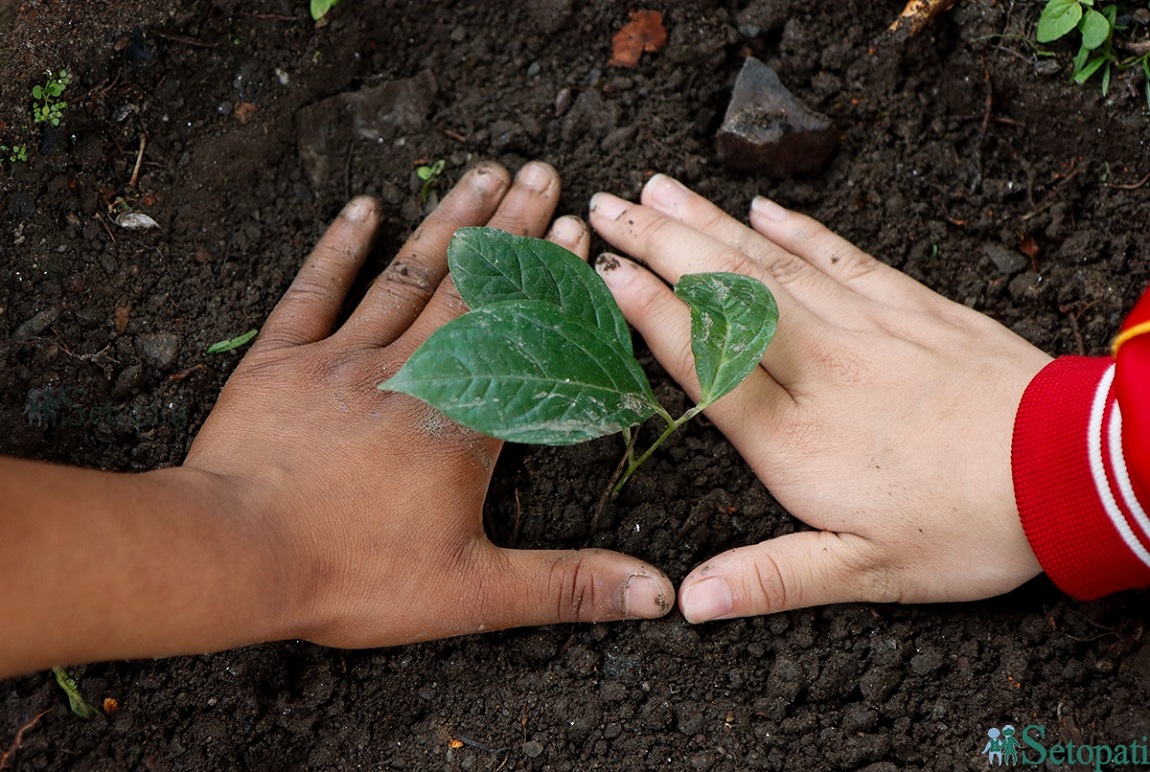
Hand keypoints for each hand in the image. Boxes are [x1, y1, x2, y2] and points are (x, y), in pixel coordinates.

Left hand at [187, 161, 671, 647]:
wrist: (236, 557)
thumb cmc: (353, 574)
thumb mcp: (473, 593)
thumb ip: (568, 586)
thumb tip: (658, 595)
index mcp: (460, 421)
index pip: (520, 335)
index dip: (551, 281)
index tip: (577, 228)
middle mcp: (409, 372)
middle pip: (471, 288)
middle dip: (511, 229)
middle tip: (543, 172)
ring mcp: (342, 359)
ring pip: (407, 276)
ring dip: (448, 222)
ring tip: (485, 172)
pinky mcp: (281, 361)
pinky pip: (315, 290)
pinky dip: (339, 248)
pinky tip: (364, 208)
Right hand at [588, 174, 1050, 621]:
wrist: (1072, 471)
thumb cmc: (968, 527)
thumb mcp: (865, 574)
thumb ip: (772, 579)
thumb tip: (691, 600)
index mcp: (797, 436)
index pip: (705, 361)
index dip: (650, 312)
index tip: (605, 271)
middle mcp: (820, 366)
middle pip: (726, 292)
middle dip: (660, 243)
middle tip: (606, 205)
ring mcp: (866, 325)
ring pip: (771, 263)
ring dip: (709, 221)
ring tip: (658, 188)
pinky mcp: (909, 304)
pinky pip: (840, 256)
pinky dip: (796, 228)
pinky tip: (762, 206)